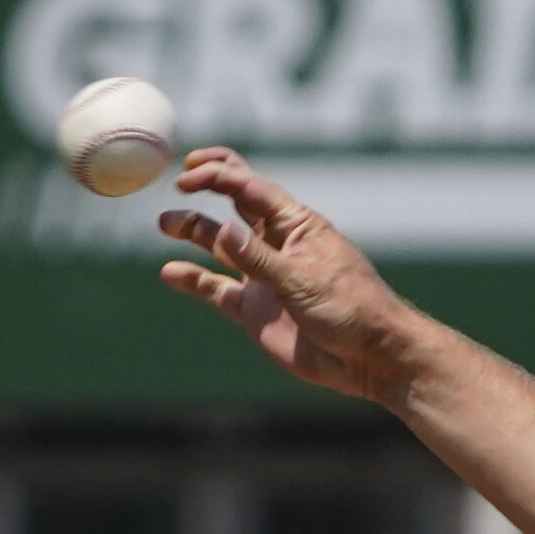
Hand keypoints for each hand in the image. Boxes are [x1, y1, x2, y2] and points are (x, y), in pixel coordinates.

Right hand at [157, 147, 423, 402]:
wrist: (369, 359)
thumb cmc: (351, 309)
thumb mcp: (303, 280)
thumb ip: (259, 258)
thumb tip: (222, 229)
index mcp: (296, 226)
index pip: (250, 188)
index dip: (218, 175)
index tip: (188, 174)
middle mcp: (276, 245)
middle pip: (235, 204)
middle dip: (206, 188)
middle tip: (178, 185)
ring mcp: (264, 276)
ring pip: (219, 244)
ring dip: (193, 230)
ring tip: (165, 223)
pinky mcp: (254, 309)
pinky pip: (216, 288)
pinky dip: (192, 279)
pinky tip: (170, 272)